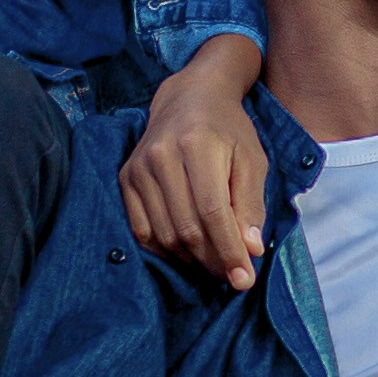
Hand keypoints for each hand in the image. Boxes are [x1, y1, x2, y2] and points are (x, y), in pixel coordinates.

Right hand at [122, 41, 272, 285]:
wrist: (189, 98)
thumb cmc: (229, 130)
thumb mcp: (252, 160)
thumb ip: (252, 204)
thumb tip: (250, 250)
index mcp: (198, 146)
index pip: (213, 212)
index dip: (229, 250)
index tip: (244, 278)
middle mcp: (162, 156)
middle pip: (186, 227)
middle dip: (213, 260)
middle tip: (232, 274)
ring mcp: (138, 168)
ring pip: (163, 234)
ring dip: (191, 258)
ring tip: (214, 261)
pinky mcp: (125, 178)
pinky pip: (141, 229)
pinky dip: (165, 249)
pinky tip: (186, 250)